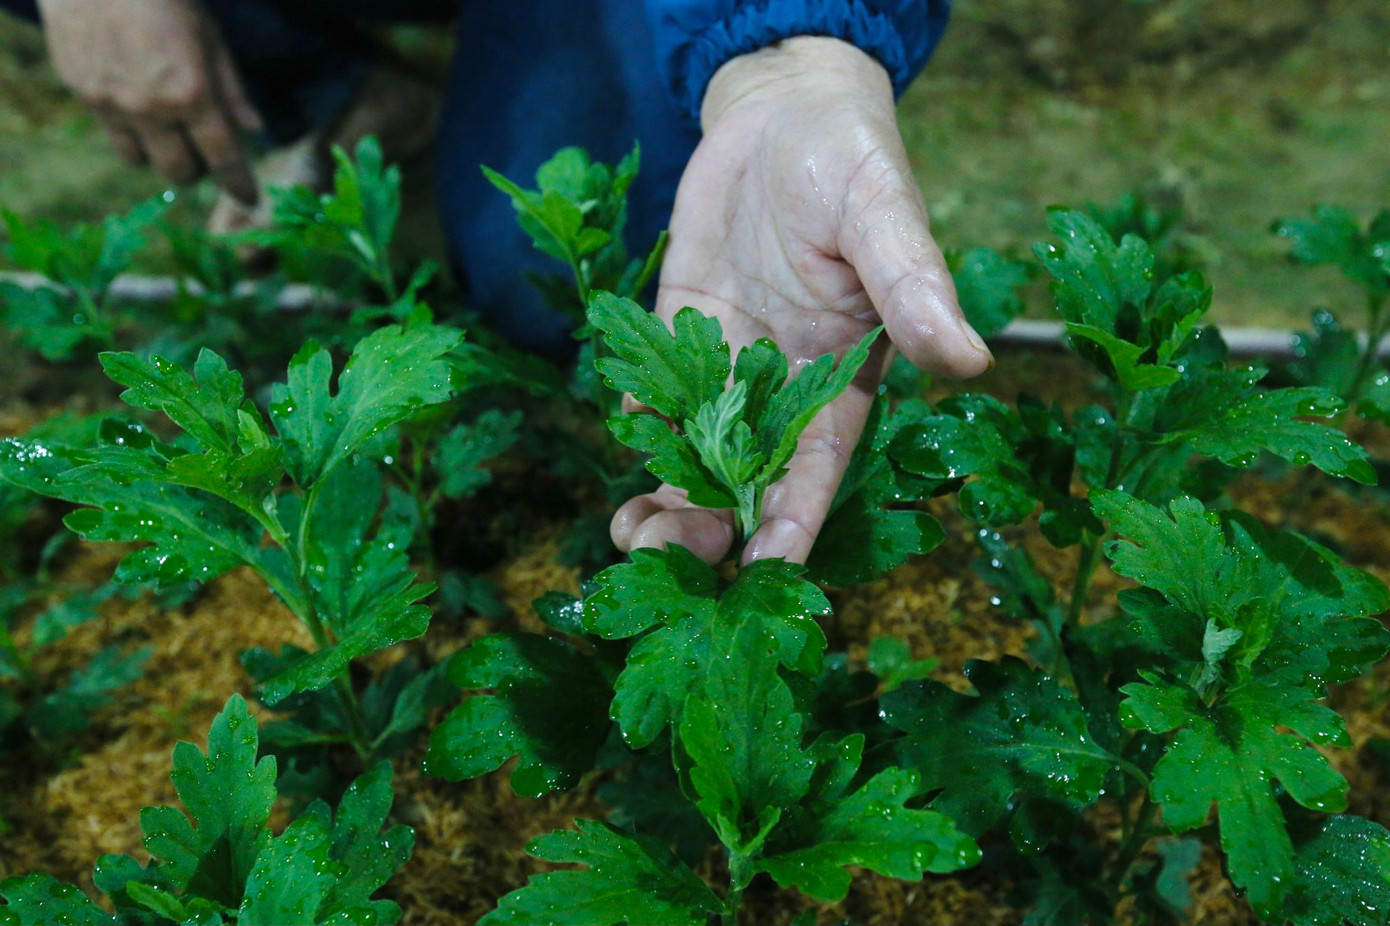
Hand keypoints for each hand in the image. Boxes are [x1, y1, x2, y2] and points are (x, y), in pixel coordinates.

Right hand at [36, 0, 260, 203]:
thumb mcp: (211, 38)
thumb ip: (231, 89)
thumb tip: (254, 129)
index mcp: (192, 95)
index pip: (223, 158)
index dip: (238, 183)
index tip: (248, 197)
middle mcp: (152, 109)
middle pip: (179, 172)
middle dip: (197, 169)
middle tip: (202, 151)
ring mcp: (112, 105)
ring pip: (140, 161)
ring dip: (159, 154)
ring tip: (167, 131)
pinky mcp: (83, 95)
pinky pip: (112, 134)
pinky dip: (130, 132)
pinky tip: (136, 106)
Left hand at [611, 36, 991, 565]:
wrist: (783, 107)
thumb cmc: (851, 156)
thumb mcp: (886, 215)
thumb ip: (914, 289)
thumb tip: (970, 361)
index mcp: (841, 374)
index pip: (817, 465)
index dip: (794, 518)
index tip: (767, 568)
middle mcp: (781, 382)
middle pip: (746, 474)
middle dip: (710, 525)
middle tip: (666, 563)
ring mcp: (725, 359)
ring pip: (694, 447)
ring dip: (664, 495)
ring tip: (626, 537)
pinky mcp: (678, 328)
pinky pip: (654, 391)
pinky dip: (636, 427)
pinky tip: (620, 456)